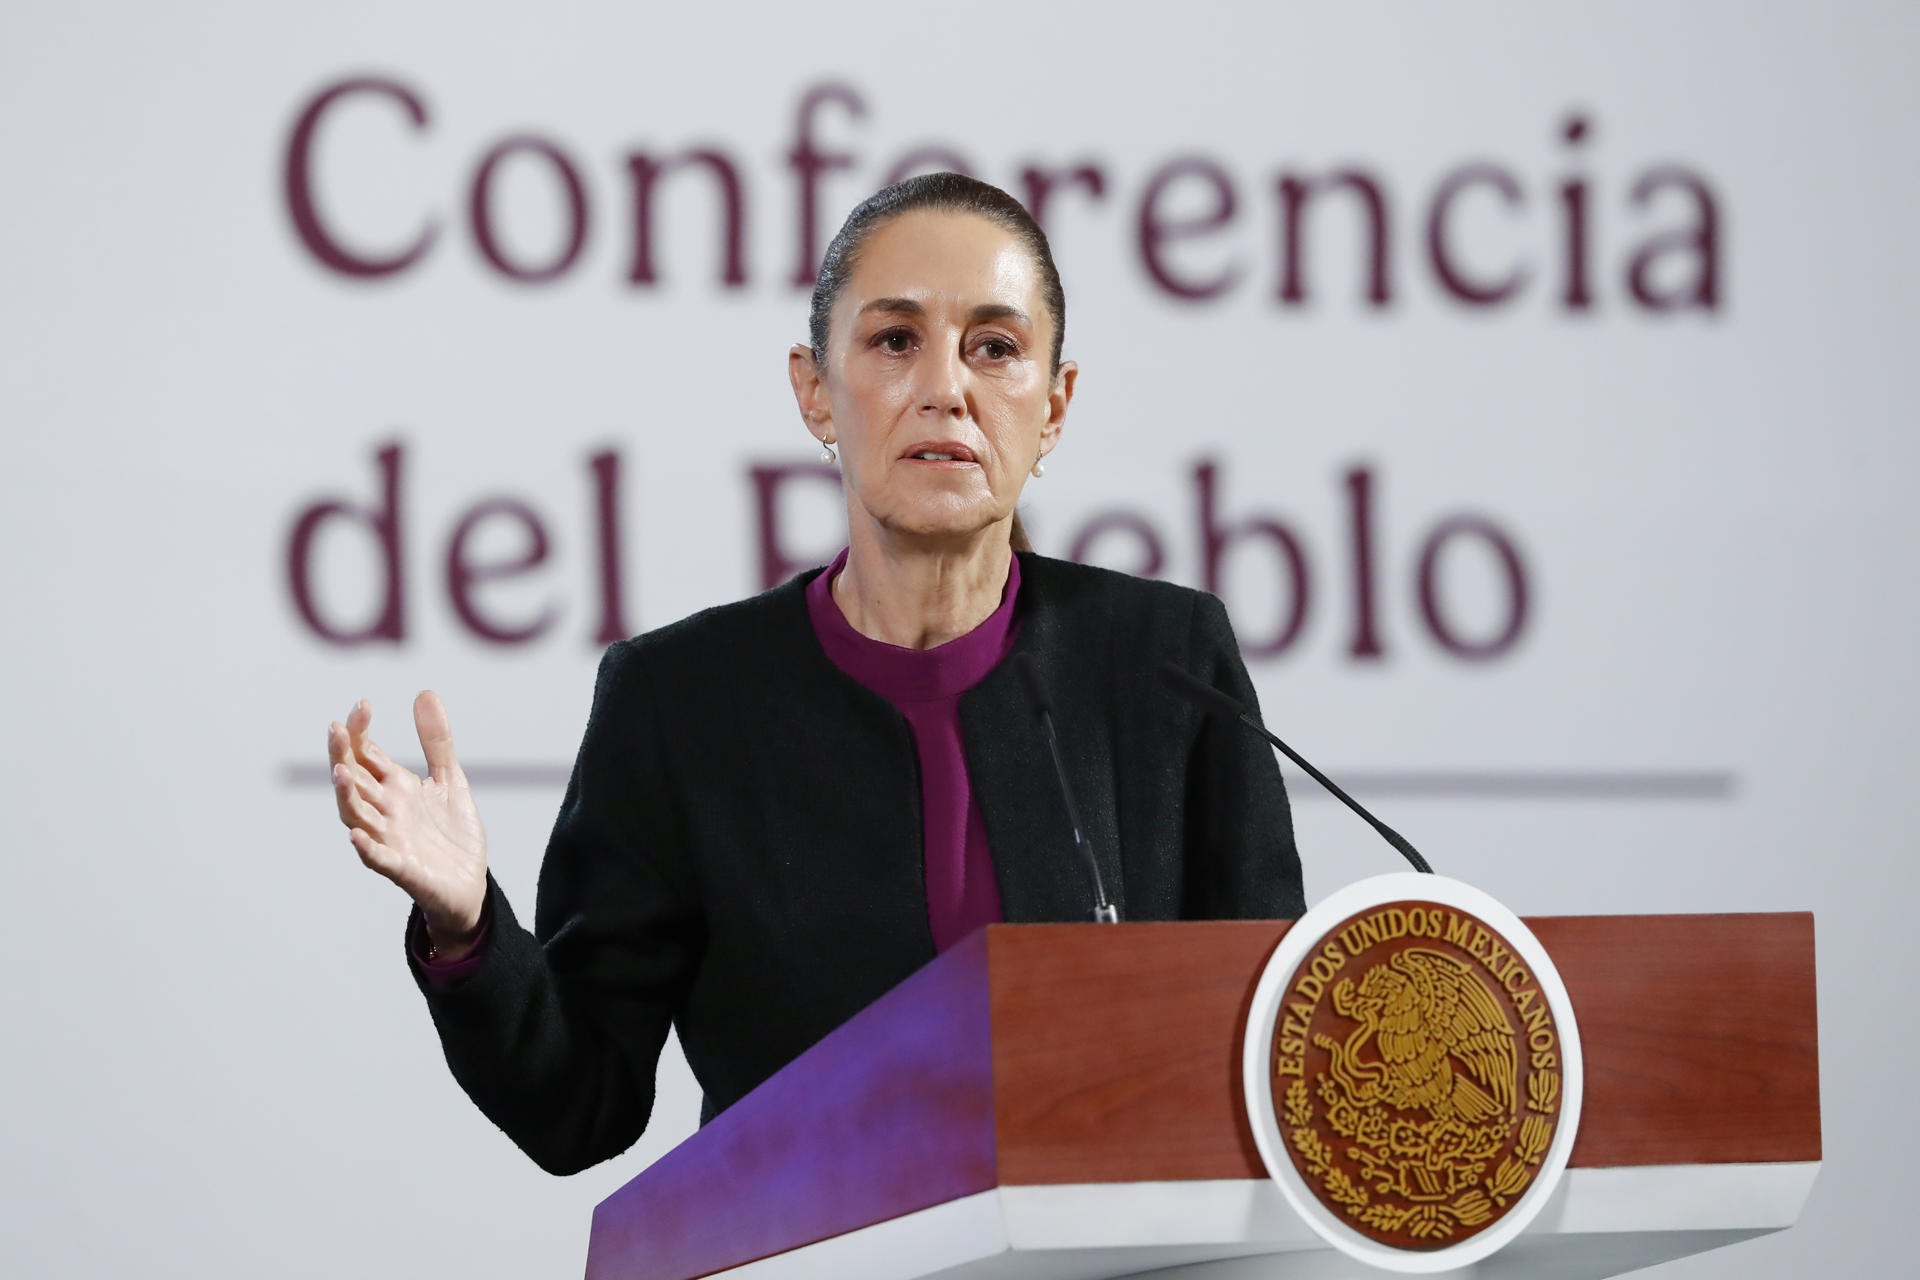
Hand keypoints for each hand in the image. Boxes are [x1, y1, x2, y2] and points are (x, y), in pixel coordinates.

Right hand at [328, 692, 488, 955]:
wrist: (471, 883)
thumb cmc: (451, 833)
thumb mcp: (450, 779)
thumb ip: (436, 741)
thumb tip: (424, 693)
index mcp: (394, 788)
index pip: (366, 755)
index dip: (359, 731)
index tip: (362, 705)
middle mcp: (385, 811)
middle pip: (354, 780)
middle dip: (343, 756)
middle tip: (337, 729)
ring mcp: (390, 840)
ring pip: (357, 816)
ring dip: (346, 796)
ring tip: (340, 771)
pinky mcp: (403, 869)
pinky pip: (379, 860)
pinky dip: (367, 848)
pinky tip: (358, 836)